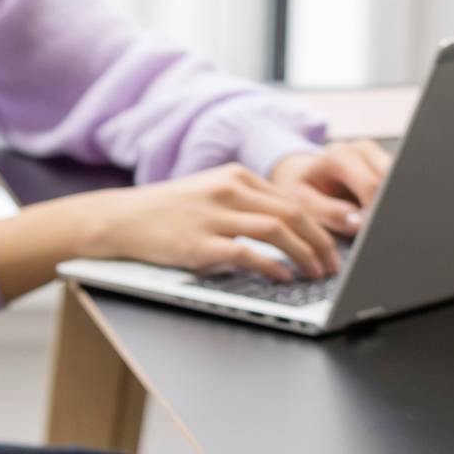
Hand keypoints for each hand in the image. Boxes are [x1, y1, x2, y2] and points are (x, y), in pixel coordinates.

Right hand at [85, 163, 341, 279]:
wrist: (120, 219)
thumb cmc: (168, 213)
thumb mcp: (211, 194)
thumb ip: (246, 205)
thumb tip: (289, 230)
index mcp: (236, 176)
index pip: (291, 200)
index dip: (319, 226)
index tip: (333, 247)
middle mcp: (228, 190)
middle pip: (292, 214)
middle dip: (320, 242)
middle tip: (333, 265)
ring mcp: (214, 216)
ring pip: (276, 231)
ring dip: (304, 255)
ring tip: (316, 274)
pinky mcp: (199, 242)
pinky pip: (247, 253)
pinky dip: (271, 266)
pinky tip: (283, 277)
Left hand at [270, 138, 392, 233]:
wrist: (300, 176)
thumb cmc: (300, 190)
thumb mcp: (303, 203)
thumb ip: (330, 213)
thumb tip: (360, 222)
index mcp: (339, 156)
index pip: (372, 185)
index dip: (377, 211)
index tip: (374, 232)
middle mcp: (361, 149)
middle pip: (392, 179)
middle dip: (389, 206)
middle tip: (381, 230)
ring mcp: (376, 154)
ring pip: (401, 180)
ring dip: (394, 202)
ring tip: (382, 222)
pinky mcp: (385, 163)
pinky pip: (399, 182)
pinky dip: (395, 199)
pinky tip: (385, 213)